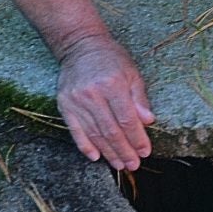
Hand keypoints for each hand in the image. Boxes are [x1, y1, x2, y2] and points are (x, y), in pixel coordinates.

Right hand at [53, 31, 155, 169]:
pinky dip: (85, 146)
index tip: (145, 151)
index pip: (127, 119)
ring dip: (108, 152)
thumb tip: (148, 121)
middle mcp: (92, 94)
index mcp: (112, 84)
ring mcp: (76, 101)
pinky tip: (96, 157)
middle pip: (110, 131)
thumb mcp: (132, 72)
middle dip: (124, 151)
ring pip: (94, 134)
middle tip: (133, 164)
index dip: (137, 138)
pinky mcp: (64, 105)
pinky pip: (75, 131)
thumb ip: (140, 98)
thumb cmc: (111, 59)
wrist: (80, 46)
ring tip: (119, 164)